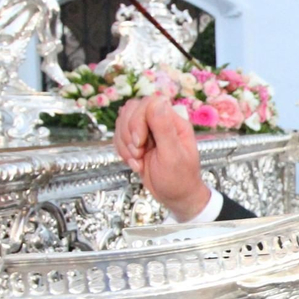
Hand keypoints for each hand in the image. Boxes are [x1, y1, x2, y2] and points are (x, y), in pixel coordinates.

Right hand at [114, 93, 211, 220]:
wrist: (175, 197)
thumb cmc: (179, 179)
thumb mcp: (172, 156)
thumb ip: (164, 128)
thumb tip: (158, 101)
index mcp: (174, 122)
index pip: (149, 103)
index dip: (138, 120)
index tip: (140, 142)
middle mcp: (160, 123)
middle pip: (132, 110)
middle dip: (129, 134)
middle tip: (138, 153)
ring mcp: (147, 132)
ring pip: (123, 122)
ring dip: (124, 144)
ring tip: (138, 160)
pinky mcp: (137, 142)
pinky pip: (120, 137)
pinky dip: (122, 151)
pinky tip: (135, 163)